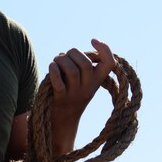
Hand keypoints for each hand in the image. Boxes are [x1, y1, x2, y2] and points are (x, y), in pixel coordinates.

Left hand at [48, 38, 114, 154]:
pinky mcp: (61, 99)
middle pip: (85, 63)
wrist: (63, 121)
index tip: (93, 40)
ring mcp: (75, 94)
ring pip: (72, 71)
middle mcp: (89, 88)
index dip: (105, 49)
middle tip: (65, 56)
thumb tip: (70, 53)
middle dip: (72, 53)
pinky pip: (58, 82)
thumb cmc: (71, 93)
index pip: (110, 63)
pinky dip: (54, 70)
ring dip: (60, 60)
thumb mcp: (82, 81)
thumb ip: (80, 65)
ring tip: (56, 61)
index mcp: (97, 81)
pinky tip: (51, 67)